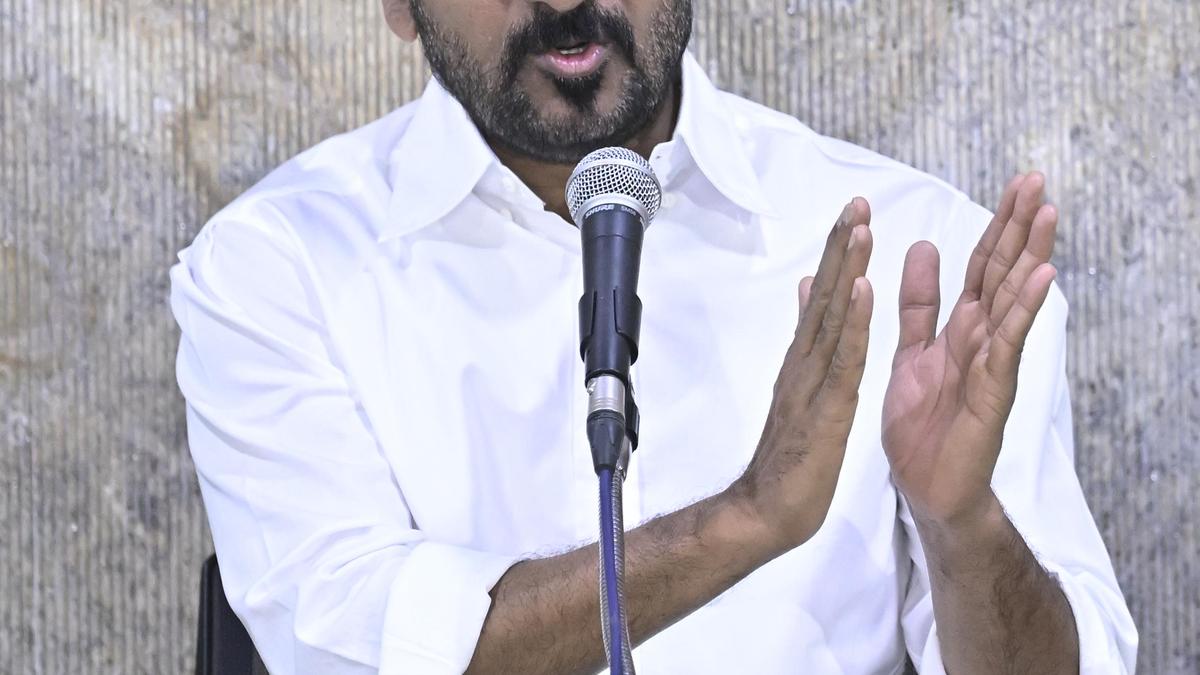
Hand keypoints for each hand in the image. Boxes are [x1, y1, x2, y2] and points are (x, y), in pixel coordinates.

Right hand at [730, 198, 873, 551]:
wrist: (764, 511)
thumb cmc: (786, 460)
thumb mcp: (798, 393)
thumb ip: (803, 343)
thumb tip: (806, 295)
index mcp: (804, 360)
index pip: (823, 297)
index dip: (839, 254)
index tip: (853, 214)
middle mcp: (805, 361)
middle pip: (825, 294)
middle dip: (843, 245)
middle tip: (858, 200)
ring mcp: (813, 382)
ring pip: (833, 317)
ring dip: (847, 269)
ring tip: (861, 226)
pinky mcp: (827, 408)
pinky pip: (843, 359)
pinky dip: (853, 322)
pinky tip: (863, 289)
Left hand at [881, 173, 1058, 525]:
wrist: (924, 486)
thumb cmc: (920, 424)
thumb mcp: (911, 350)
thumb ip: (918, 303)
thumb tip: (925, 245)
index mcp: (959, 328)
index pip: (981, 266)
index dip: (997, 225)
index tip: (1016, 183)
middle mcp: (982, 339)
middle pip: (1002, 273)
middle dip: (1018, 227)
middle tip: (1035, 179)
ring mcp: (992, 363)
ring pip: (1012, 301)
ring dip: (1030, 256)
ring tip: (1046, 214)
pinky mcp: (993, 391)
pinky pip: (1008, 344)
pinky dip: (1023, 309)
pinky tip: (1041, 277)